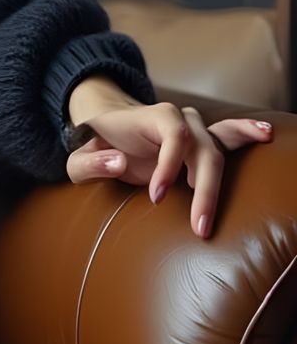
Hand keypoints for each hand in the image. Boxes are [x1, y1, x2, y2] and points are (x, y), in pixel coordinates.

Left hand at [65, 97, 273, 238]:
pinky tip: (266, 135)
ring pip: (218, 154)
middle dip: (204, 190)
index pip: (174, 137)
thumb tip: (120, 162)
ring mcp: (195, 130)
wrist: (106, 131)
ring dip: (219, 187)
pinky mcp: (202, 143)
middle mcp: (180, 119)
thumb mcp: (78, 157)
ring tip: (211, 217)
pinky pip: (229, 137)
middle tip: (198, 226)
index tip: (156, 196)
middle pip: (204, 151)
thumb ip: (90, 161)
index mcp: (153, 117)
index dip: (169, 165)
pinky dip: (247, 134)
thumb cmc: (94, 147)